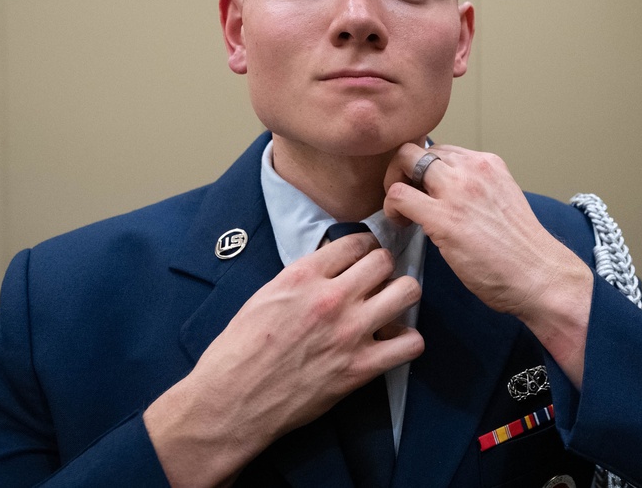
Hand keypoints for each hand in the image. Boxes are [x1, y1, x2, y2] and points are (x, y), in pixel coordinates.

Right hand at [144, 232, 423, 486]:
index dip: (363, 248)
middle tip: (376, 283)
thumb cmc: (239, 351)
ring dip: (401, 296)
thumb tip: (332, 265)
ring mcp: (350, 332)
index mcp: (303, 276)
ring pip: (407, 291)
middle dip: (383, 269)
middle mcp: (331, 298)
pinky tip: (391, 343)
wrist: (231, 401)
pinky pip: (411, 343)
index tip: (362, 258)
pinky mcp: (361, 368)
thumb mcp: (266, 295)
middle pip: (385, 260)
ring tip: (389, 307)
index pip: (356, 241)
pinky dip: (406, 342)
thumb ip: (303, 277)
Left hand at [383, 143, 591, 385]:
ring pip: (404, 161)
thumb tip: (447, 198)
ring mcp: (458, 190)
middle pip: (418, 149)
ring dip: (393, 185)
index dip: (424, 171)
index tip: (424, 194)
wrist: (541, 276)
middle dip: (402, 171)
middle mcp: (473, 168)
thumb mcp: (501, 202)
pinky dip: (391, 208)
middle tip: (406, 199)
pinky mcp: (444, 217)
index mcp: (488, 164)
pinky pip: (398, 195)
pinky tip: (402, 225)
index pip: (441, 150)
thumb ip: (476, 192)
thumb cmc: (522, 252)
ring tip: (403, 213)